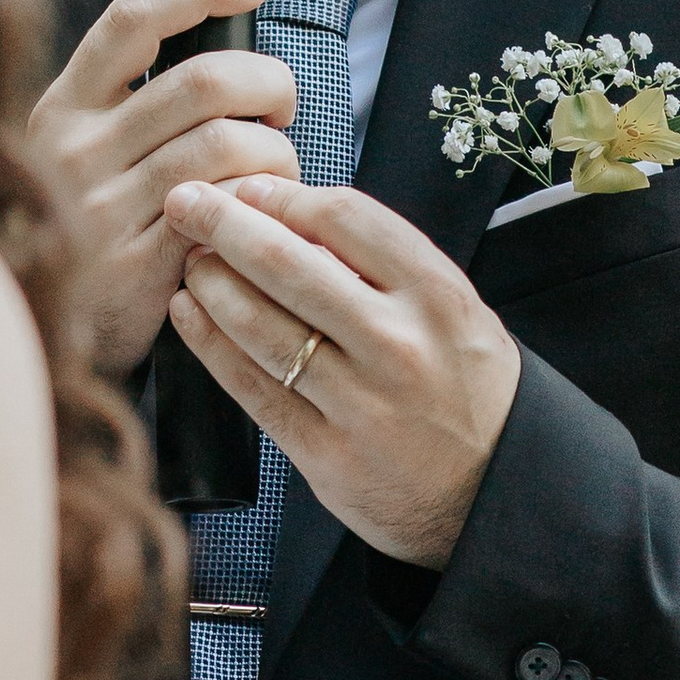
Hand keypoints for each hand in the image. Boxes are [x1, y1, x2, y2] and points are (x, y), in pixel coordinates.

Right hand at [31, 0, 300, 375]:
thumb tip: (225, 65)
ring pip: (226, 146)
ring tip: (276, 174)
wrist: (35, 337)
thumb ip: (131, 110)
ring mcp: (102, 209)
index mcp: (62, 108)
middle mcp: (75, 150)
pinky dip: (261, 206)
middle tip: (281, 107)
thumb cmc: (81, 237)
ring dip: (277, 153)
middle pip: (203, 80)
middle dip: (268, 83)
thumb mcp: (79, 158)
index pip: (132, 19)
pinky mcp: (134, 266)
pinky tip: (259, 217)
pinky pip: (226, 212)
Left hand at [163, 173, 521, 568]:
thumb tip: (290, 214)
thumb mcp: (454, 311)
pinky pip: (253, 389)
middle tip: (186, 200)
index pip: (346, 219)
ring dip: (211, 283)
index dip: (284, 197)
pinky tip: (188, 314)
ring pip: (261, 327)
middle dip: (224, 224)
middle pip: (289, 265)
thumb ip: (385, 266)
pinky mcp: (327, 456)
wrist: (494, 491)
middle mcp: (399, 346)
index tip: (249, 188)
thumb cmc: (464, 387)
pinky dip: (210, 344)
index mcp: (438, 297)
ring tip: (189, 260)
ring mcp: (361, 404)